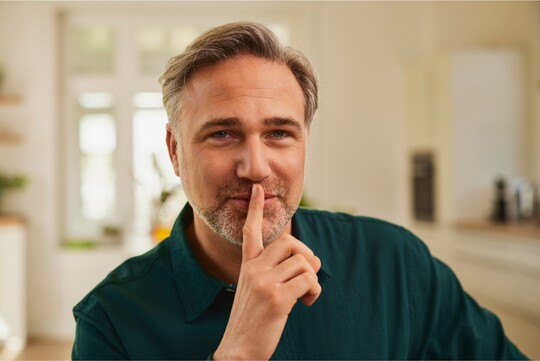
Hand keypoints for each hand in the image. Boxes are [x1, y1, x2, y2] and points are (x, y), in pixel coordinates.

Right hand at [213, 184, 321, 360]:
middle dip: (306, 255)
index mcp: (248, 266)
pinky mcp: (276, 298)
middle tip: (307, 275)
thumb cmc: (253, 321)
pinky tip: (306, 303)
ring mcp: (264, 282)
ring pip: (303, 262)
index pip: (251, 232)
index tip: (258, 189)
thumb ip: (275, 271)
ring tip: (306, 295)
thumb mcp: (258, 291)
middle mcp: (253, 270)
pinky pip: (308, 280)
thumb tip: (309, 259)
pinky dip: (314, 292)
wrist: (238, 351)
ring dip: (312, 279)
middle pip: (290, 243)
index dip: (255, 209)